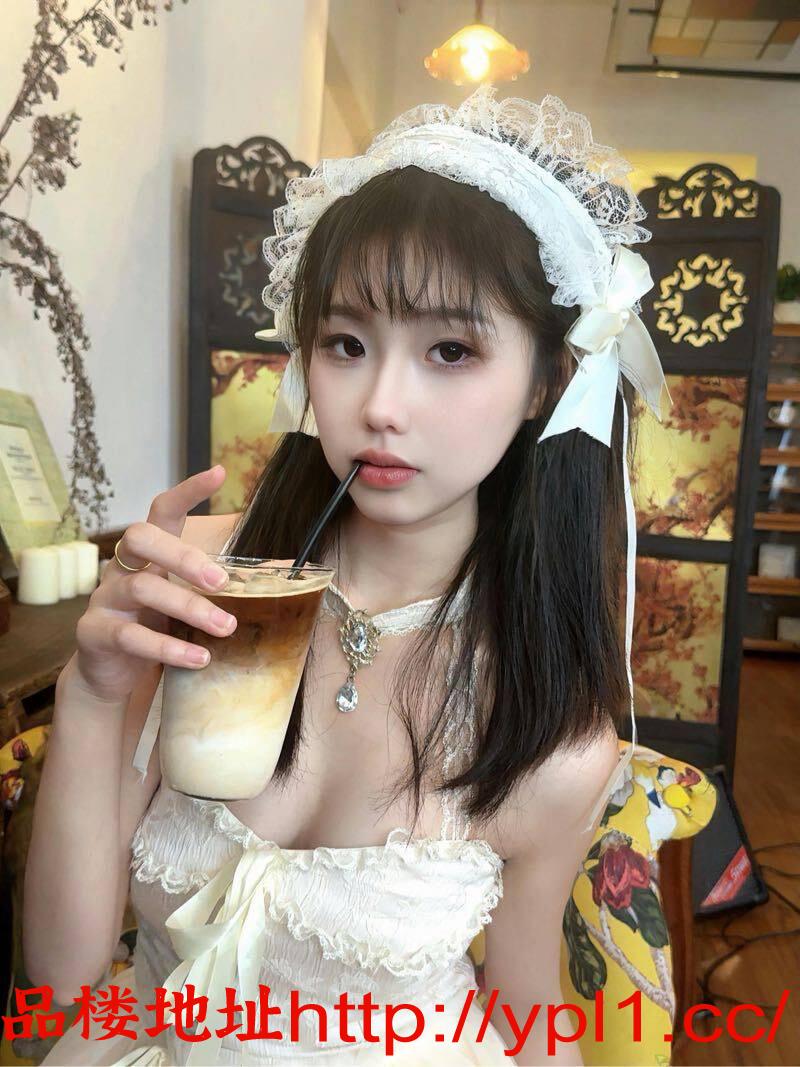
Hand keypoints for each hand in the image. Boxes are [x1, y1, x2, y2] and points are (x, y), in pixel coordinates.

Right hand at [72, 466, 237, 702]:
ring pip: (142, 588)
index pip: (163, 511)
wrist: (112, 678)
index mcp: (148, 556)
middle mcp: (121, 569)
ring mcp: (104, 600)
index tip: (219, 474)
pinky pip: (131, 636)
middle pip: (140, 538)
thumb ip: (206, 589)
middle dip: (184, 556)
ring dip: (189, 607)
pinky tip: (199, 658)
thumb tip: (266, 582)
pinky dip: (169, 648)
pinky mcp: (95, 634)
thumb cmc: (155, 631)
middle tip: (222, 581)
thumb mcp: (182, 603)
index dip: (187, 491)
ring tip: (225, 628)